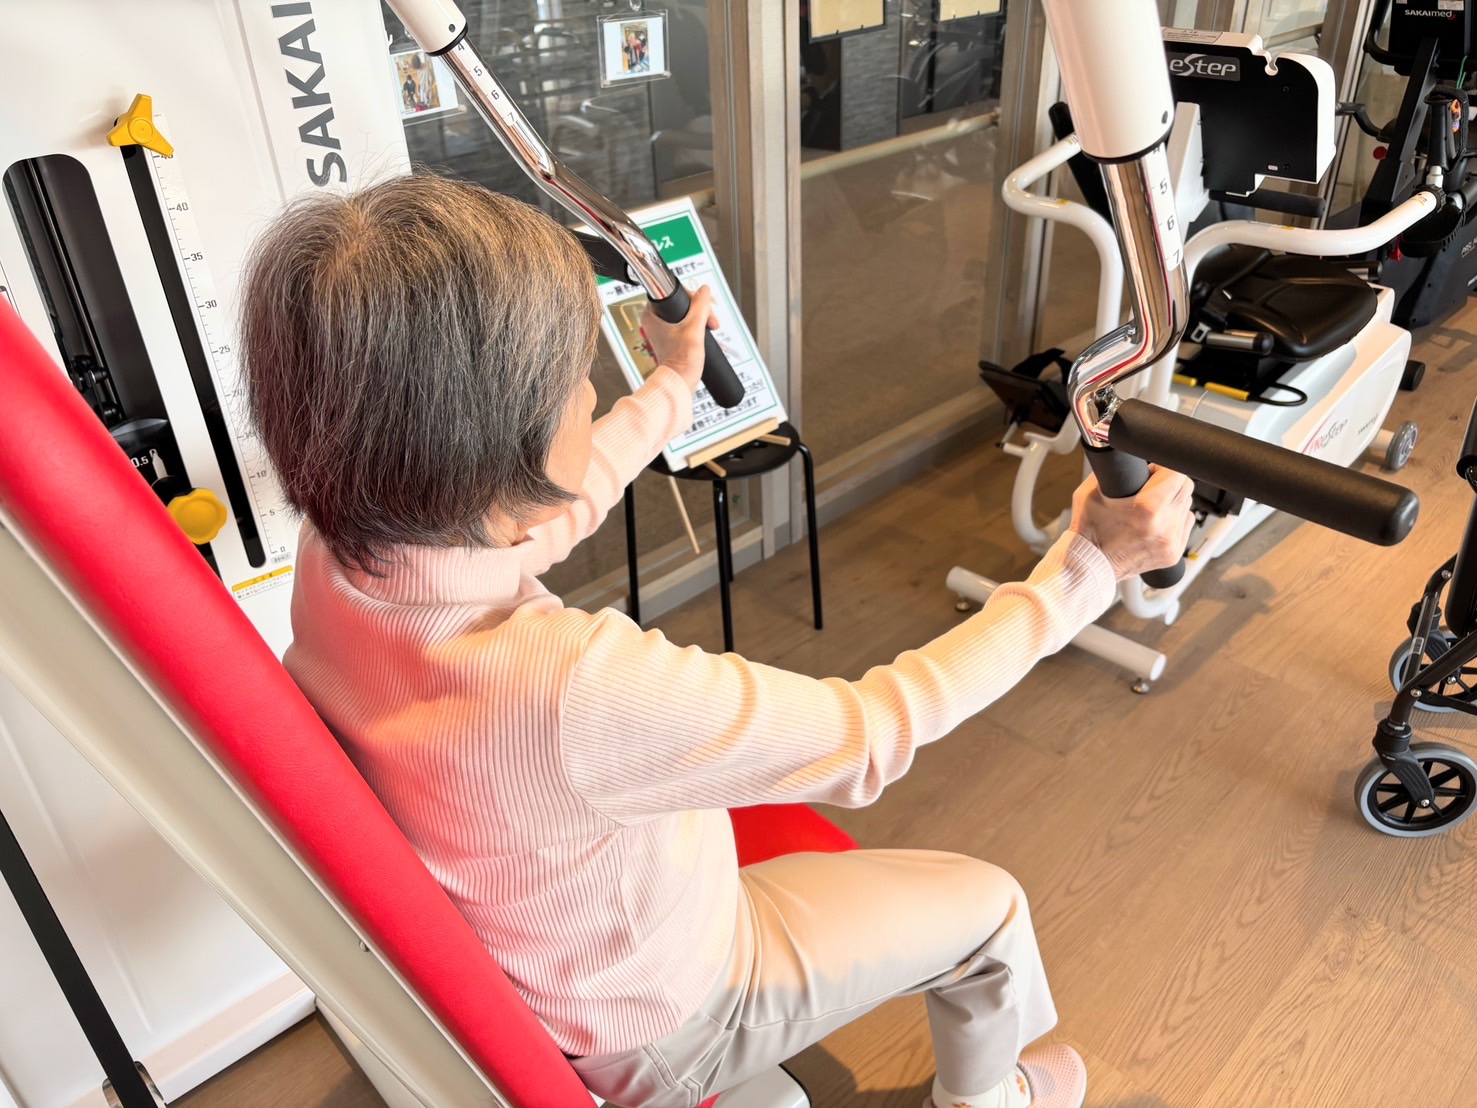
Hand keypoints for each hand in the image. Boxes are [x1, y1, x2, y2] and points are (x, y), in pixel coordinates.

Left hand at [641, 286, 717, 391]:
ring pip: (686, 313)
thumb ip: (700, 306)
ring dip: (702, 318)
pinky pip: (687, 324)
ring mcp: (663, 330)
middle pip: (682, 303)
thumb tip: (704, 290)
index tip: (704, 306)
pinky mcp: (671, 338)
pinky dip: (698, 326)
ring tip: (711, 327)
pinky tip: (706, 331)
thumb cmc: (681, 361)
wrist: (680, 383)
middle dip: (701, 310)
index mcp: (652, 314)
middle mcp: (655, 320)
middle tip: (711, 320)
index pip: (673, 292)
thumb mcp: (694, 328)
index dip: (693, 297)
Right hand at [1068, 465, 1195, 580]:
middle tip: (1152, 485)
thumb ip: (1114, 469)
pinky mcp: (1174, 553)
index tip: (1153, 469)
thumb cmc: (1089, 530)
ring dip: (1174, 501)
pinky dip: (1174, 520)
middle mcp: (1164, 526)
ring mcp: (1171, 541)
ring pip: (1187, 506)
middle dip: (1170, 481)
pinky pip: (1185, 525)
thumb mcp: (1092, 491)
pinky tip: (1156, 522)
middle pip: (1186, 487)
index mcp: (1147, 508)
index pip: (1176, 472)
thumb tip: (1125, 454)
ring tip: (1153, 507)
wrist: (1089, 563)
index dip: (1163, 466)